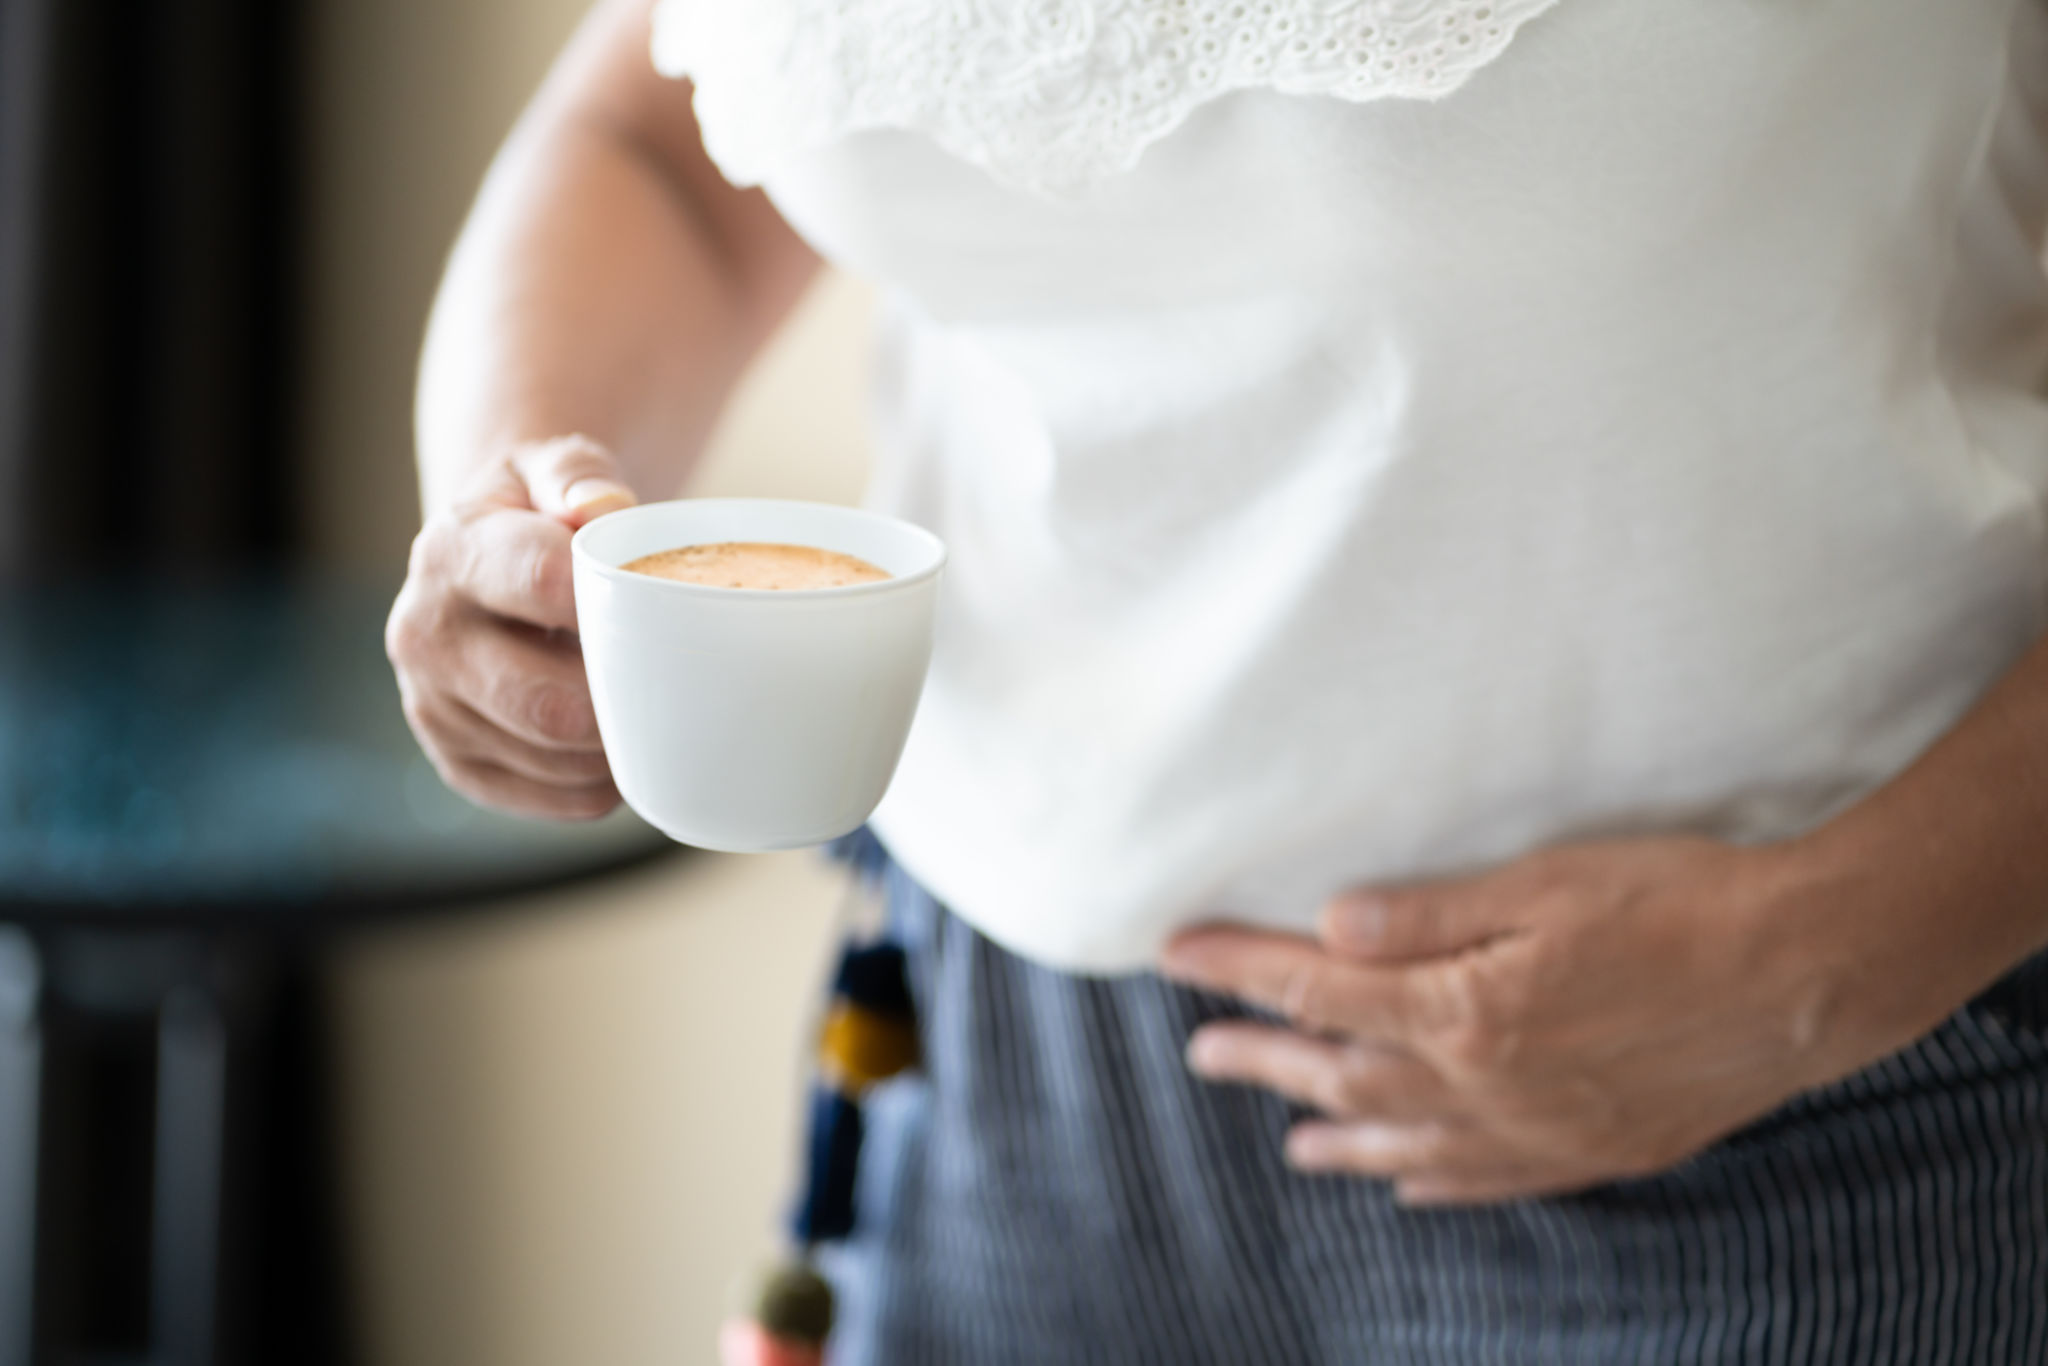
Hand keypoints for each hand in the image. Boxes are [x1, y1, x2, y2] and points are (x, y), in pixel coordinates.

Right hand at [386, 435, 635, 819]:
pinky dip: (602, 782)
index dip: (611, 599)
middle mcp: (424, 634)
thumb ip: (577, 474)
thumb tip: (602, 506)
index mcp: (451, 553)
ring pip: (555, 756)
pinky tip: (618, 744)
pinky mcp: (457, 763)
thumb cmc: (537, 513)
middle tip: (672, 676)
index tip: (658, 603)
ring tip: (648, 703)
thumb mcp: (550, 468)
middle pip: (547, 700)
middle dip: (622, 696)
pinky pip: (551, 796)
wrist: (479, 563)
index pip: (540, 581)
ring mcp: (433, 708)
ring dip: (619, 743)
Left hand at [1160, 837, 1887, 1205]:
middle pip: (1344, 1071)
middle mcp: (1484, 1085)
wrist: (1808, 977)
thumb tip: (1328, 924)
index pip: (1318, 988)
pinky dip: (1429, 1178)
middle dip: (1263, 1056)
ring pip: (1405, 1138)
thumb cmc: (1678, 905)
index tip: (1175, 952)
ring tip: (1286, 1136)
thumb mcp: (1545, 884)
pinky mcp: (1590, 1150)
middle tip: (1201, 1053)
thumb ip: (1430, 914)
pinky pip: (1484, 1179)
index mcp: (1463, 1010)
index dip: (1239, 967)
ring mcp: (1537, 1129)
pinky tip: (1401, 1179)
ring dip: (1334, 1130)